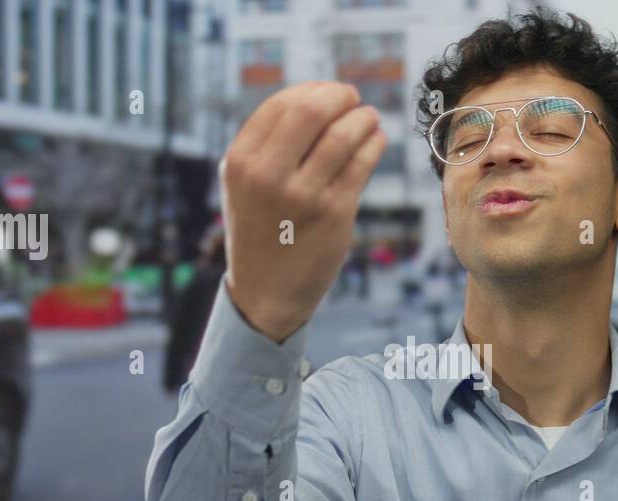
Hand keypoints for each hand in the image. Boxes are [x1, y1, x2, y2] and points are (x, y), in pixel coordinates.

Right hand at [219, 81, 387, 342]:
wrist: (265, 293)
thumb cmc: (261, 231)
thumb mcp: (245, 184)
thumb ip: (269, 145)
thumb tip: (317, 98)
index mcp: (240, 161)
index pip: (281, 104)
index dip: (312, 90)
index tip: (330, 93)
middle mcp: (267, 175)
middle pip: (311, 109)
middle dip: (339, 96)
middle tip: (354, 99)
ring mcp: (301, 195)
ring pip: (343, 134)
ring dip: (363, 119)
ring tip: (370, 119)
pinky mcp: (333, 213)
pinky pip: (361, 163)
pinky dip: (374, 144)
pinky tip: (377, 140)